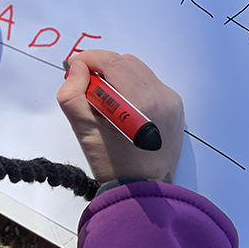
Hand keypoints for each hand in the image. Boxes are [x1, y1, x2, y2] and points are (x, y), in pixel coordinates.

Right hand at [57, 50, 182, 182]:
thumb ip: (73, 96)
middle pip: (126, 62)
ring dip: (118, 76)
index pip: (112, 62)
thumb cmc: (112, 164)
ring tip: (104, 100)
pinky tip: (122, 108)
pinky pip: (150, 84)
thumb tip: (77, 69)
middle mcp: (161, 96)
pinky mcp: (175, 107)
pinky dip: (132, 87)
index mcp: (140, 102)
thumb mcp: (83, 132)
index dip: (89, 59)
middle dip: (102, 67)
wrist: (142, 188)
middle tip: (85, 86)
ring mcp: (171, 101)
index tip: (73, 67)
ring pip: (139, 71)